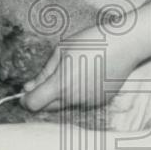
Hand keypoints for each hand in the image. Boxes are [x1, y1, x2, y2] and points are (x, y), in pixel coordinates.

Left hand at [21, 19, 141, 112]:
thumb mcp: (61, 50)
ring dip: (61, 95)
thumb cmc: (92, 42)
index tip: (25, 92)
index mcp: (61, 84)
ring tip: (73, 72)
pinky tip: (87, 76)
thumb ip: (44, 73)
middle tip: (46, 79)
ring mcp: (88, 102)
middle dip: (42, 97)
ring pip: (65, 105)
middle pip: (47, 107)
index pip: (34, 104)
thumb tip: (29, 87)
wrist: (125, 45)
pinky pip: (81, 102)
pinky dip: (78, 93)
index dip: (26, 99)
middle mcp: (74, 98)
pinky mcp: (100, 102)